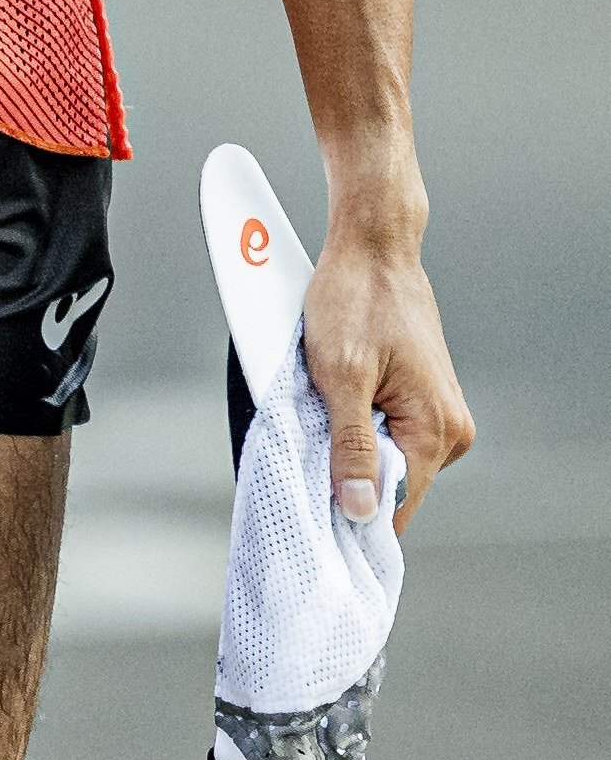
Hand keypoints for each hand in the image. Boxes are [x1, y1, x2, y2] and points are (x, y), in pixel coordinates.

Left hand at [300, 216, 472, 532]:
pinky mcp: (424, 398)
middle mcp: (451, 429)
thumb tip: (359, 510)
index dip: (352, 511)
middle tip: (308, 442)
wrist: (373, 248)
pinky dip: (359, 421)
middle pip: (391, 482)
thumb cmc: (354, 300)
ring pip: (388, 456)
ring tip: (326, 404)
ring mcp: (440, 413)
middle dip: (348, 471)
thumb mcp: (340, 375)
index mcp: (438, 430)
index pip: (396, 505)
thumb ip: (351, 446)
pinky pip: (389, 429)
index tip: (313, 509)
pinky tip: (338, 396)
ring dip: (351, 442)